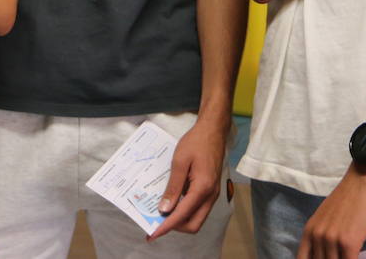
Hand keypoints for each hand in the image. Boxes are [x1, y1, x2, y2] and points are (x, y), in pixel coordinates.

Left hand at [147, 117, 227, 239]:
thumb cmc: (196, 142)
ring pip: (196, 217)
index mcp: (203, 188)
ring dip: (180, 219)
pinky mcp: (211, 189)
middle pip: (193, 224)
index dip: (167, 226)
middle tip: (157, 222)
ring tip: (162, 213)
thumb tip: (165, 209)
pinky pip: (198, 207)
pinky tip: (173, 202)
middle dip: (175, 227)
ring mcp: (212, 193)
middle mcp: (210, 195)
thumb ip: (173, 187)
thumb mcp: (180, 162)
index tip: (153, 234)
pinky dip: (185, 210)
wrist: (213, 130)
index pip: (182, 215)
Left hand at [298, 164, 365, 258]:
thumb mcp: (328, 218)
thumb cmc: (351, 197)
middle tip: (340, 256)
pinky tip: (357, 258)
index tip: (326, 258)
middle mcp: (317, 236)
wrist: (365, 179)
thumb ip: (324, 236)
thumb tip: (329, 254)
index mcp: (310, 230)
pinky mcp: (348, 242)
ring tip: (350, 256)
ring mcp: (331, 239)